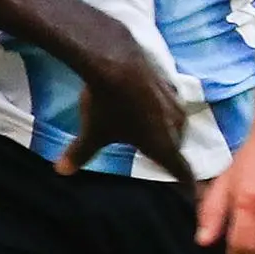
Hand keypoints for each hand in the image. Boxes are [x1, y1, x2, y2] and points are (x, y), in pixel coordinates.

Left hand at [58, 37, 194, 190]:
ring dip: (166, 130)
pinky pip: (169, 104)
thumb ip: (80, 153)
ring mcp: (176, 103)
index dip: (189, 186)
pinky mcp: (170, 83)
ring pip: (175, 124)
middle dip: (170, 154)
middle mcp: (177, 126)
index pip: (183, 172)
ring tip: (150, 133)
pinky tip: (147, 106)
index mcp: (164, 145)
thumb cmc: (107, 104)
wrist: (117, 60)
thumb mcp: (93, 131)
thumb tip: (61, 171)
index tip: (193, 194)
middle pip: (177, 147)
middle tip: (159, 159)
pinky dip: (160, 110)